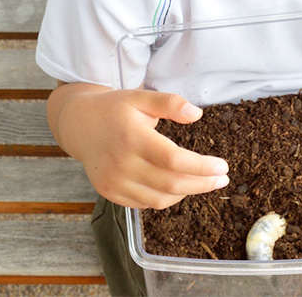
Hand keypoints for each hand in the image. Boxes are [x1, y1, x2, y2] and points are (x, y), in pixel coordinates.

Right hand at [48, 83, 229, 208]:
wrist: (78, 125)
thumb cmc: (114, 109)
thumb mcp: (140, 97)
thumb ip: (169, 102)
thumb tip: (197, 114)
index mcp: (131, 136)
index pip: (173, 159)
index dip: (201, 166)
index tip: (222, 166)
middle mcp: (121, 163)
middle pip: (171, 183)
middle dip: (202, 184)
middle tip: (221, 178)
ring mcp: (113, 181)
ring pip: (159, 199)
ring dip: (186, 193)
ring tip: (202, 182)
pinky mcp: (109, 192)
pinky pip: (144, 204)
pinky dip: (165, 198)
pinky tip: (178, 187)